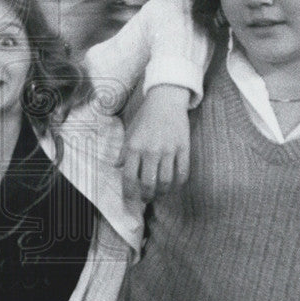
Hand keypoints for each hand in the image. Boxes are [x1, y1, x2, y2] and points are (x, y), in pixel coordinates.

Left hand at [122, 84, 191, 201]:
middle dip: (146, 196)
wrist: (166, 101)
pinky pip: (182, 173)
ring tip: (159, 194)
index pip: (129, 177)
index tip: (130, 199)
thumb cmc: (145, 118)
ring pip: (166, 181)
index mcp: (134, 146)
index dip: (129, 192)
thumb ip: (123, 151)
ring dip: (161, 193)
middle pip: (148, 183)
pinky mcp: (184, 148)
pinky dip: (178, 184)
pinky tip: (173, 185)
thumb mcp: (130, 133)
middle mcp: (151, 150)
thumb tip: (116, 167)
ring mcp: (168, 150)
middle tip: (145, 199)